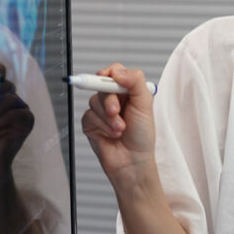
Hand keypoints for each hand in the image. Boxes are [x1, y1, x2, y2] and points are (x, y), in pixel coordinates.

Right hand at [80, 63, 155, 190]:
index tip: (111, 78)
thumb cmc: (142, 137)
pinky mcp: (91, 124)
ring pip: (94, 101)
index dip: (110, 73)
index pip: (114, 72)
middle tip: (116, 112)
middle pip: (102, 85)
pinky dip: (101, 126)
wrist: (133, 162)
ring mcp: (101, 112)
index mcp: (128, 92)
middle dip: (110, 100)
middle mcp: (114, 99)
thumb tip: (118, 71)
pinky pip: (88, 116)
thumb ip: (135, 82)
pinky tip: (111, 135)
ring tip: (120, 130)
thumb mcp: (145, 105)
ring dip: (108, 118)